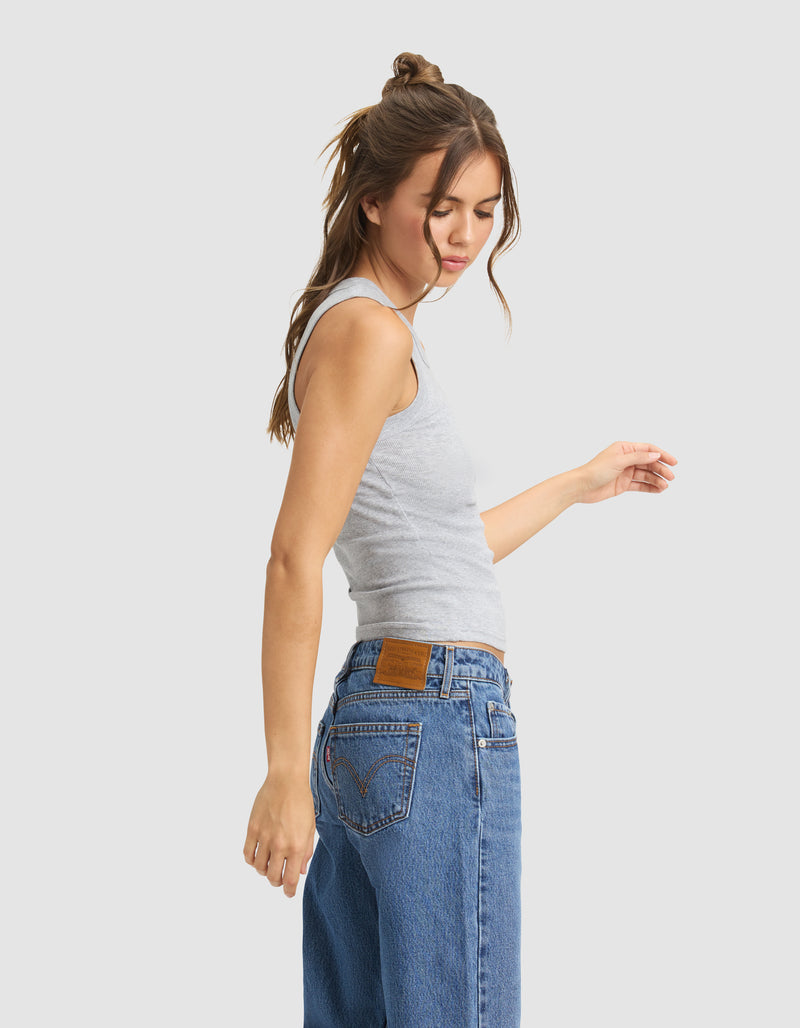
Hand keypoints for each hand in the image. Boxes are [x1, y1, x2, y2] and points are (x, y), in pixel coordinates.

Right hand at [243, 771, 315, 897]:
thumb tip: (301, 871)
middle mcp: (280, 844)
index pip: (291, 879)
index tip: (289, 893)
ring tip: (269, 864)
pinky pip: (247, 854)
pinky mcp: (252, 829)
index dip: (289, 891)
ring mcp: (264, 837)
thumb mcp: (310, 828)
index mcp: (297, 846)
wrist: (286, 780)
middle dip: (277, 882)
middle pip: (273, 877)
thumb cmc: (302, 802)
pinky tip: (258, 856)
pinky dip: (252, 860)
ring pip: (259, 868)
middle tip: (279, 878)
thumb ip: (306, 851)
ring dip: (264, 870)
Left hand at [576, 441, 676, 503]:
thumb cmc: (595, 470)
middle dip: (660, 469)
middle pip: (648, 462)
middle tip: (670, 477)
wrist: (581, 487)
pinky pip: (640, 485)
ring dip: (656, 479)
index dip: (662, 454)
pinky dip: (649, 487)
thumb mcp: (618, 461)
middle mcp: (626, 459)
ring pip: (645, 474)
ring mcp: (625, 472)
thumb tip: (656, 454)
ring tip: (665, 486)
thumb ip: (638, 457)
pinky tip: (658, 490)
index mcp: (624, 448)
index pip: (647, 449)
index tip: (673, 462)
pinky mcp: (623, 484)